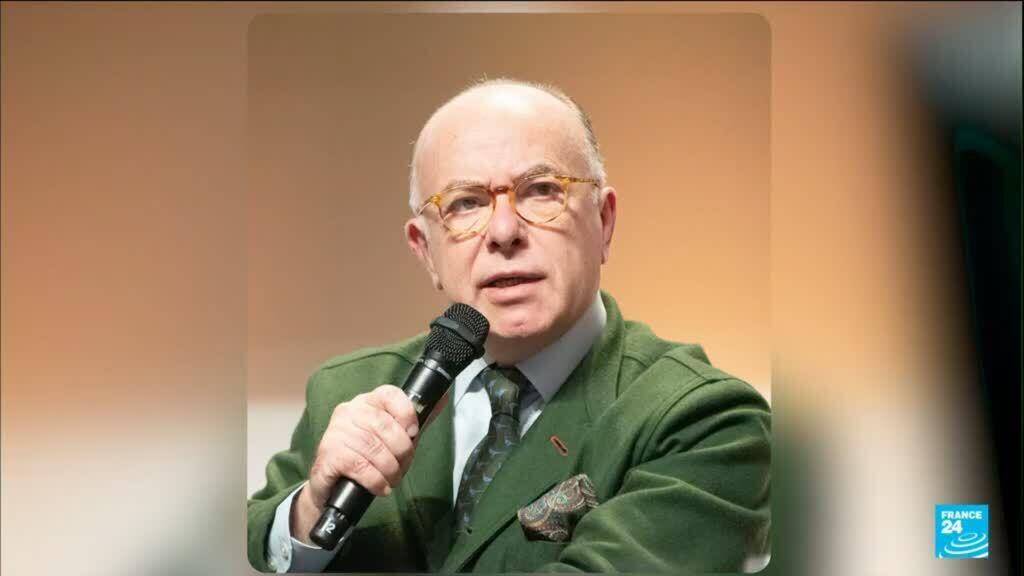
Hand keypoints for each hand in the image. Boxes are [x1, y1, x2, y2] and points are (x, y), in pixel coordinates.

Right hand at [290, 384, 418, 544]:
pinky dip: (375, 480)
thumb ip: (416, 419)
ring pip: (373, 448)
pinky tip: (379, 487)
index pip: (389, 394)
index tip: (414, 433)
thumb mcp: (394, 437)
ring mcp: (335, 432)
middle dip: (401, 451)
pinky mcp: (327, 456)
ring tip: (391, 480)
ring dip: (390, 470)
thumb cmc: (367, 458)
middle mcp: (348, 412)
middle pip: (384, 425)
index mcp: (366, 402)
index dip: (406, 414)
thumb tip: (443, 397)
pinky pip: (359, 466)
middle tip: (402, 467)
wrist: (332, 487)